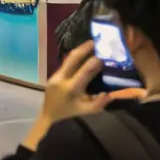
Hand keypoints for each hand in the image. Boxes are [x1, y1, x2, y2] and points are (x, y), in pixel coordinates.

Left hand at [22, 42, 145, 149]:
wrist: (48, 117)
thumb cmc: (70, 116)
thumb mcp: (86, 112)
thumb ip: (99, 104)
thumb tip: (110, 93)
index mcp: (70, 89)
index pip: (84, 71)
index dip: (94, 62)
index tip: (104, 56)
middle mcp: (61, 79)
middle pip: (73, 59)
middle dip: (85, 48)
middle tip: (97, 41)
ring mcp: (55, 76)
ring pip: (68, 59)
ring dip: (80, 51)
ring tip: (91, 44)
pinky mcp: (53, 75)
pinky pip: (65, 64)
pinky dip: (75, 58)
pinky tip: (83, 55)